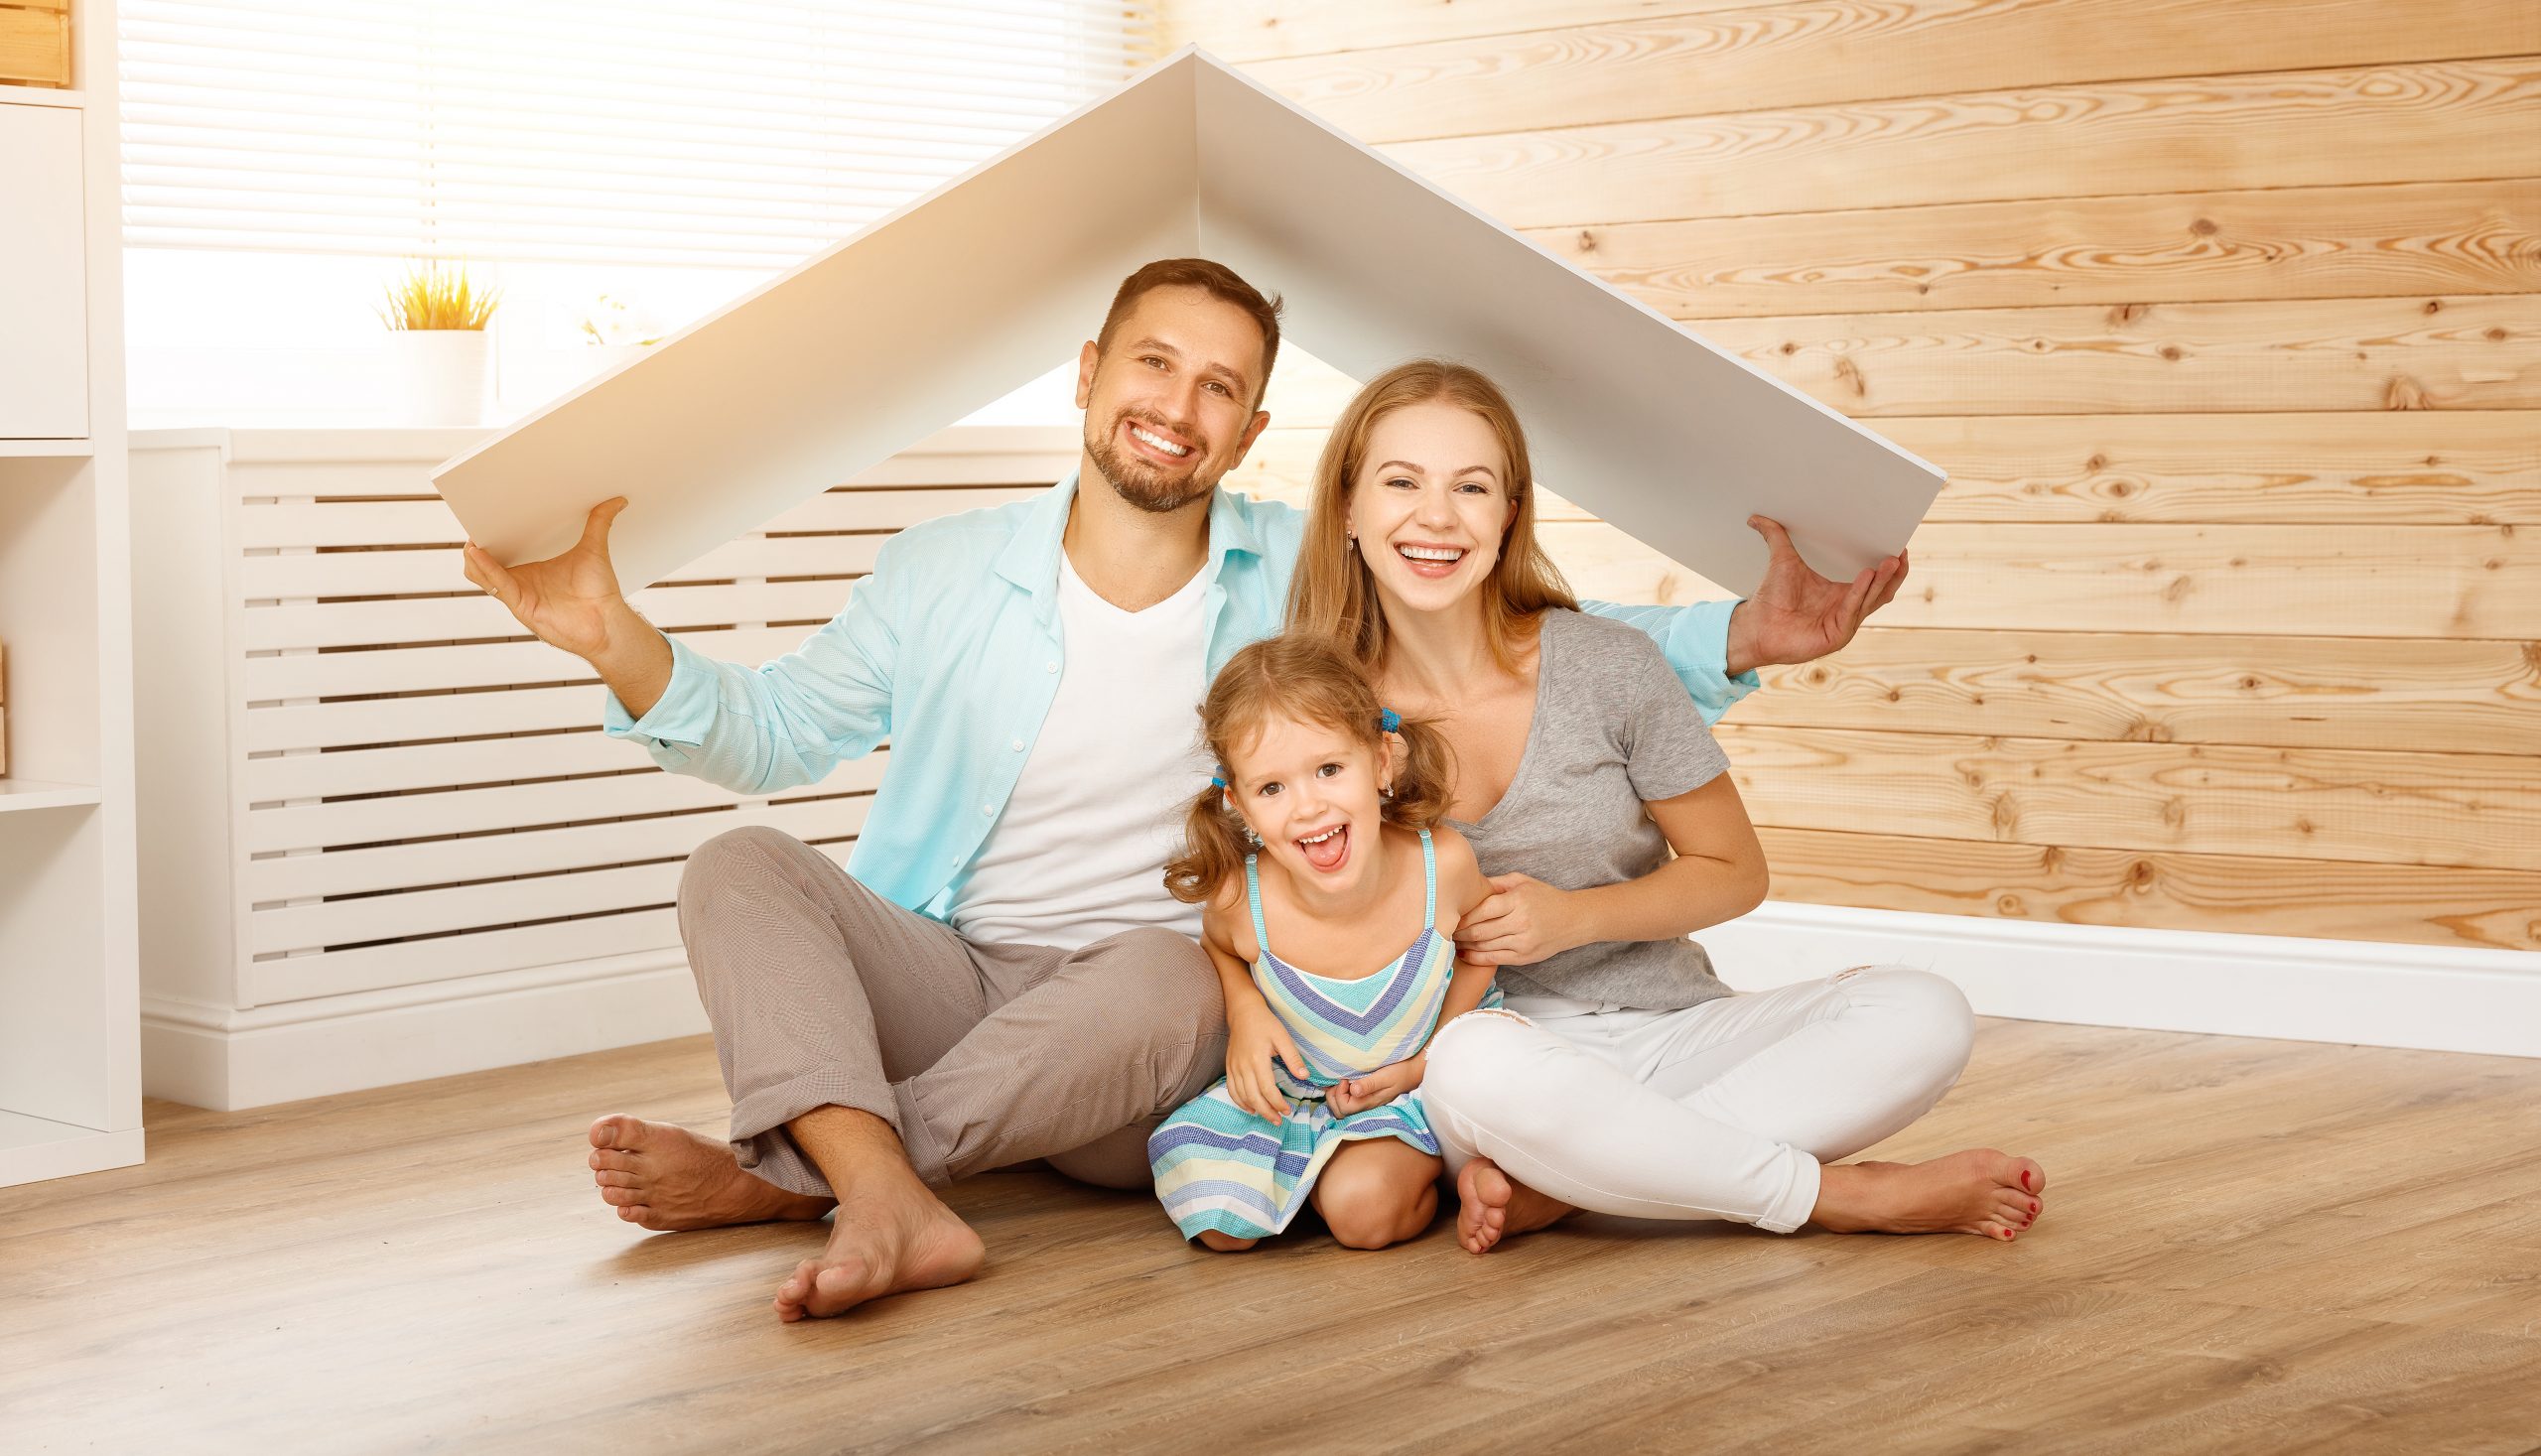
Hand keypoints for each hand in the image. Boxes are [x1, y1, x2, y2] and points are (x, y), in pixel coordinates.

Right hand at [461, 497, 637, 664]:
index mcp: (530, 567)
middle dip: (475, 543)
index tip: (485, 512)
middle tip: (474, 520)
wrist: (607, 621)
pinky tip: (477, 553)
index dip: (488, 534)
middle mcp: (520, 580)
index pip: (499, 550)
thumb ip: (599, 523)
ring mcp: (518, 594)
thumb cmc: (599, 592)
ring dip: (473, 558)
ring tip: (472, 538)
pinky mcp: (520, 605)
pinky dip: (485, 568)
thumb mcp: (594, 549)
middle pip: (483, 562)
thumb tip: (618, 500)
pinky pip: (497, 585)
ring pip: (481, 575)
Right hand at [1226, 1002, 1308, 1122]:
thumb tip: (1304, 1077)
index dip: (1277, 1103)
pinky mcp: (1229, 1067)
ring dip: (1255, 1110)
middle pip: (1253, 1097)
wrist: (1243, 1012)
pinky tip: (1250, 1108)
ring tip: (1268, 1117)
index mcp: (1257, 1059)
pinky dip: (1240, 1102)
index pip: (1267, 1089)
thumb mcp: (1283, 1037)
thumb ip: (1293, 1058)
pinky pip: (1232, 1090)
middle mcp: (1243, 1066)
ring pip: (1242, 1096)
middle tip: (1279, 1121)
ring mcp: (1234, 1067)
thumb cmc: (1265, 1023)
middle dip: (1267, 1112)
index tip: (1287, 1110)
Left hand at [1328, 1057, 1421, 1116]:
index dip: (1340, 1094)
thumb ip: (1370, 1084)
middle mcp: (1365, 1106)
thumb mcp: (1386, 1076)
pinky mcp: (1365, 1097)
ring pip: (1341, 1109)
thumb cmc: (1400, 1072)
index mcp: (1369, 1102)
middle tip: (1339, 1080)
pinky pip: (1347, 1101)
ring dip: (1335, 1095)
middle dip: (1333, 1097)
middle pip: (1340, 1112)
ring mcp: (1365, 1103)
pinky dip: (1340, 1093)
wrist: (1412, 1072)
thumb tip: (1353, 1090)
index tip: (1345, 1079)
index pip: (1345, 1108)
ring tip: (1340, 1081)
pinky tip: (1343, 1082)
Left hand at [1454, 872, 1585, 967]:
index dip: (1463, 915)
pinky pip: (1494, 959)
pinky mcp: (1524, 957)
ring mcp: (1523, 942)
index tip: (1449, 915)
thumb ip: (1496, 883)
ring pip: (1485, 946)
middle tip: (1444, 930)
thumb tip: (1469, 884)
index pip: (1483, 909)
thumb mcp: (1523, 881)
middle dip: (1459, 932)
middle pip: (1480, 930)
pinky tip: (1464, 953)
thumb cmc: (1545, 897)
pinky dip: (1476, 958)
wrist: (1574, 919)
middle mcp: (1520, 922)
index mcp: (1518, 900)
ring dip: (1465, 945)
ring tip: (1450, 941)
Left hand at [1721, 514, 1907, 673]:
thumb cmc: (1771, 599)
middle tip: (1899, 552)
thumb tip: (1755, 517)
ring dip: (1882, 581)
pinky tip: (1866, 575)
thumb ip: (1775, 536)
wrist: (1756, 627)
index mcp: (1842, 593)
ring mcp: (1844, 624)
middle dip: (1893, 573)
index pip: (1876, 580)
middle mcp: (1847, 609)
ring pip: (1871, 600)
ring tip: (1890, 561)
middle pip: (1881, 591)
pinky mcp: (1836, 636)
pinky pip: (1852, 612)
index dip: (1890, 566)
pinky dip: (1859, 593)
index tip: (1898, 545)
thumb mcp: (1782, 560)